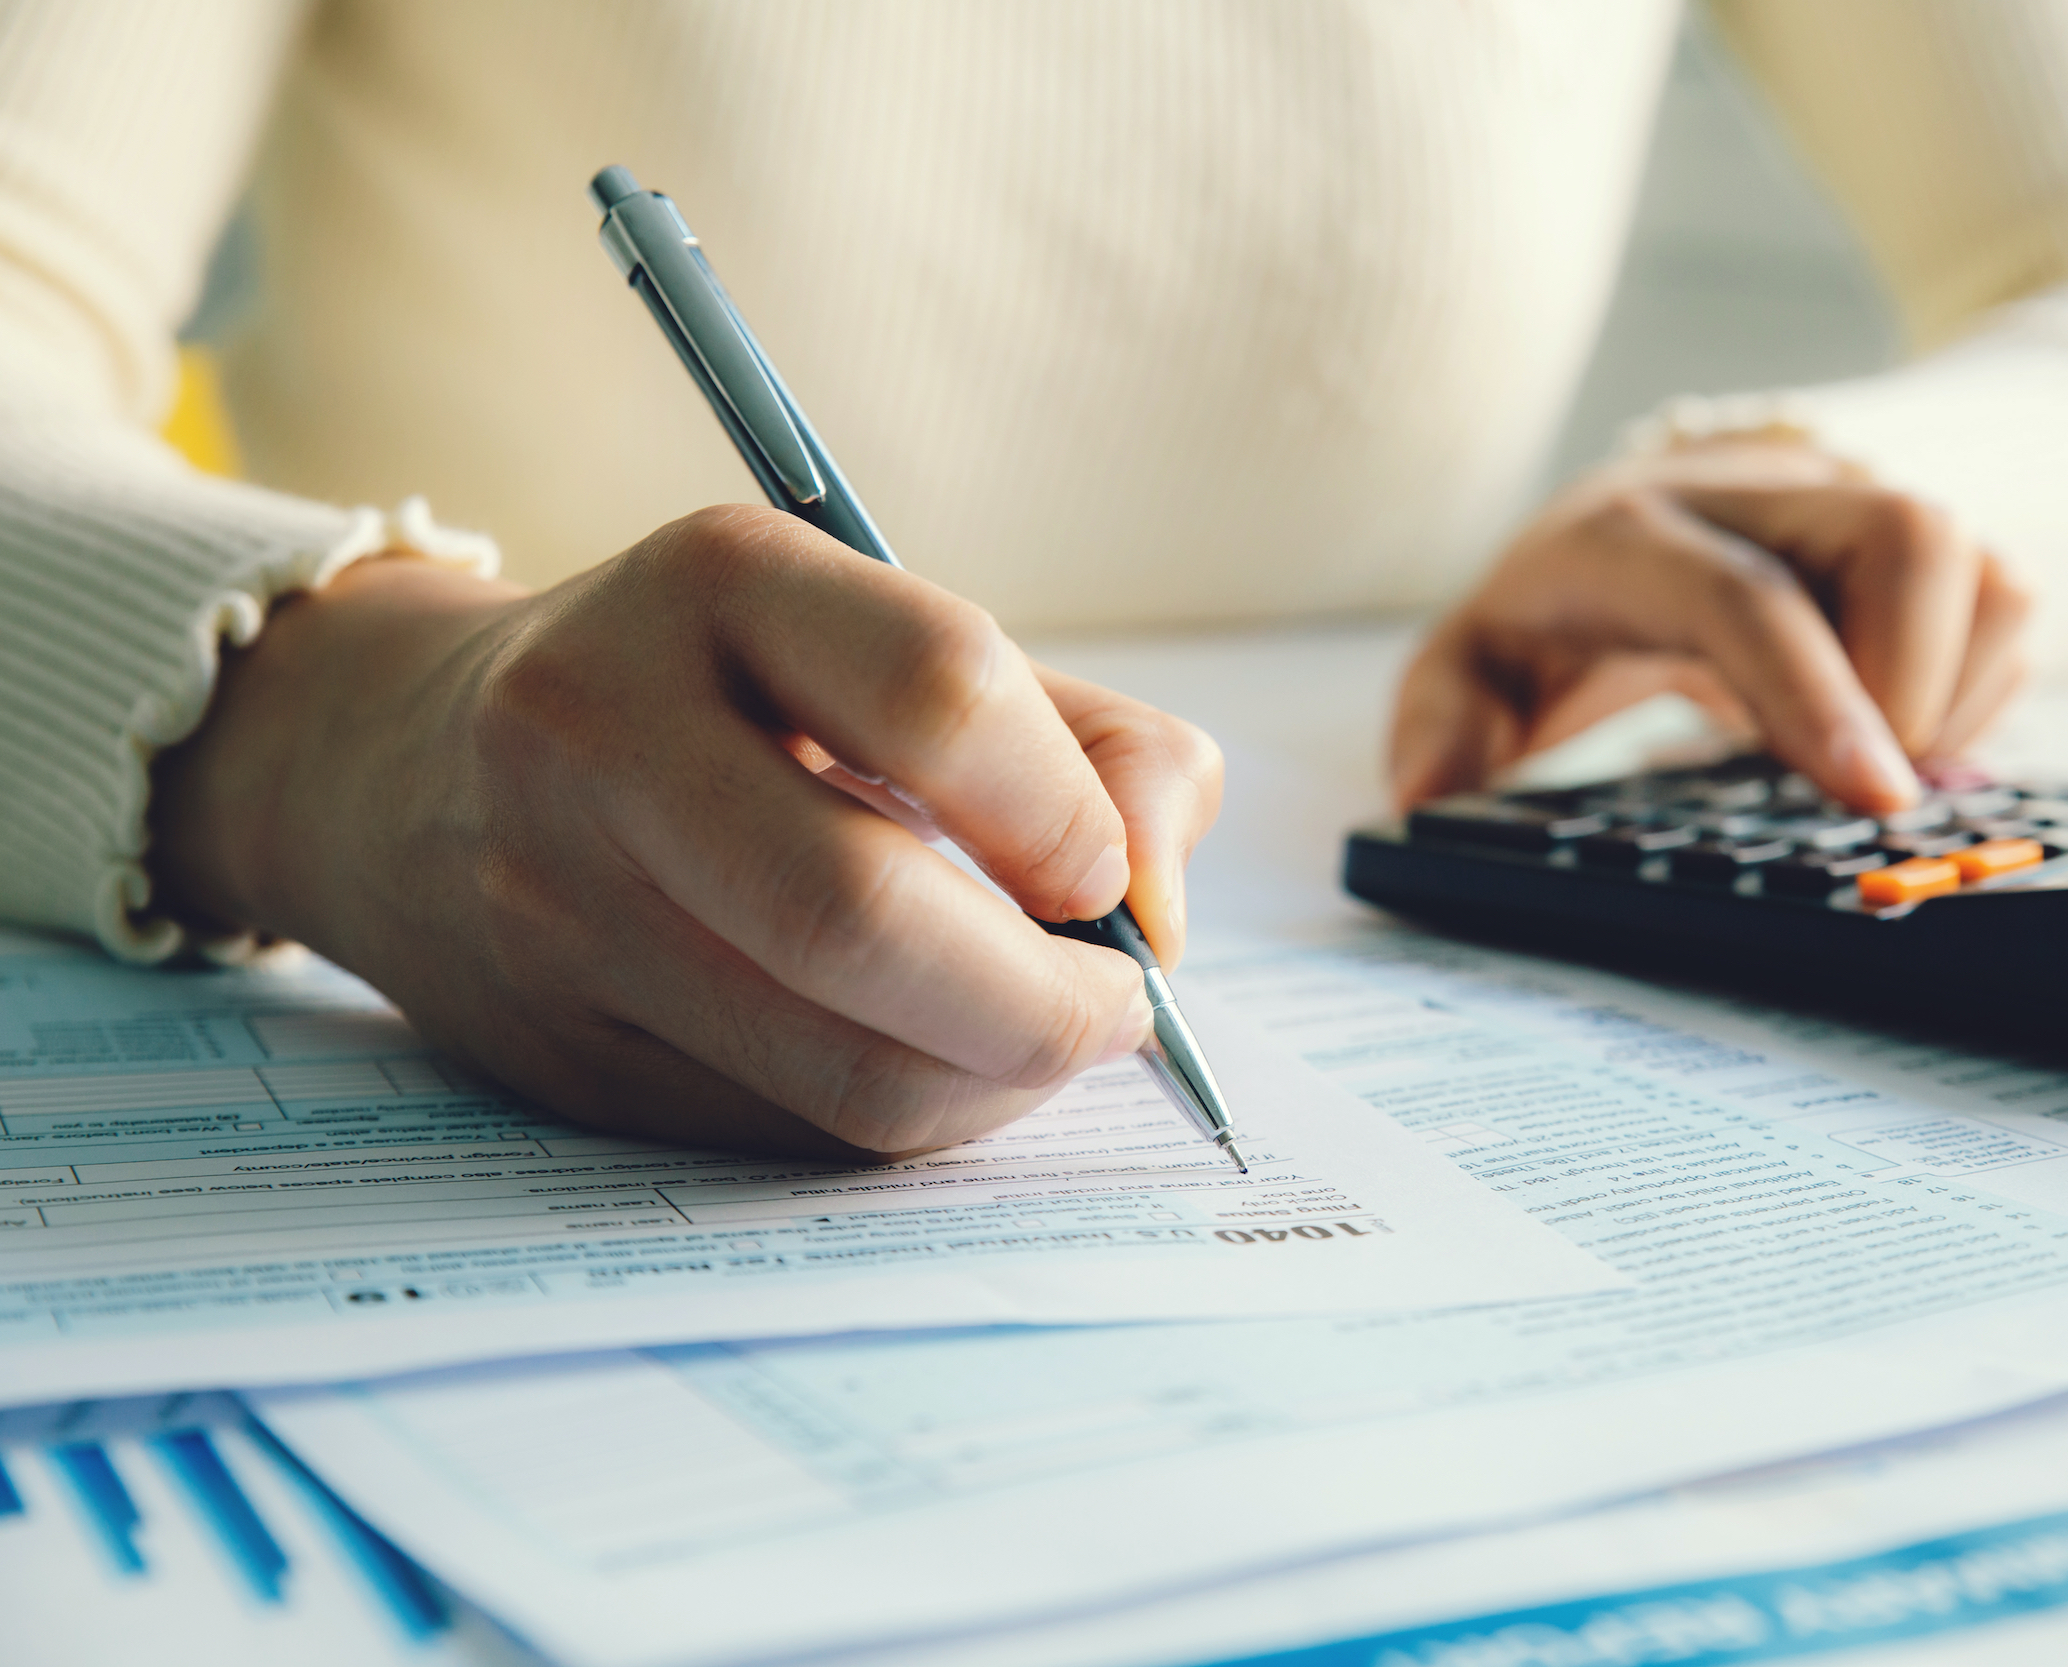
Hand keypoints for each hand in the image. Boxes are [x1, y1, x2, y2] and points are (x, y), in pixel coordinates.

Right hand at [148, 505, 1223, 1158]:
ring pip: (836, 1062)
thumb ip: (1089, 742)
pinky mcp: (562, 1048)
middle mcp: (606, 729)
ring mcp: (560, 901)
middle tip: (1117, 1009)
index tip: (1113, 879)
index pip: (940, 696)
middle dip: (1043, 1002)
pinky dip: (912, 1114)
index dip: (1070, 816)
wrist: (412, 766)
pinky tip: (938, 1062)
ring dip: (995, 1082)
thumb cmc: (729, 695)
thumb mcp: (897, 643)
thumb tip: (1159, 908)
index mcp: (720, 581)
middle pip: (861, 914)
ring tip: (1043, 1037)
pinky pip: (792, 1127)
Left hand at [1390, 441, 2029, 812]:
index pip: (1748, 595)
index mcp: (1635, 531)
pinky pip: (2006, 600)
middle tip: (1863, 788)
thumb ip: (1443, 725)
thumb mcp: (1472, 669)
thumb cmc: (1556, 614)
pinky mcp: (1918, 538)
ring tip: (1870, 760)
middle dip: (1915, 680)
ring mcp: (1852, 504)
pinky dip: (1978, 686)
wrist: (1630, 525)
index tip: (1872, 799)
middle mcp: (1759, 493)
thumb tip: (1429, 796)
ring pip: (1980, 563)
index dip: (1816, 695)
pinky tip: (1897, 732)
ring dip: (1954, 688)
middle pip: (1906, 533)